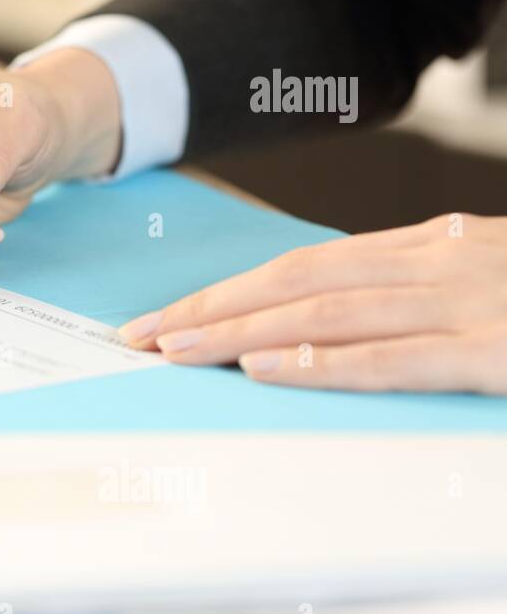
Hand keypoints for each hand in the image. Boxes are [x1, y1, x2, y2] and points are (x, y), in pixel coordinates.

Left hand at [119, 214, 506, 393]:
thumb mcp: (487, 279)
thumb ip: (416, 290)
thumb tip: (331, 317)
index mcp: (431, 245)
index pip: (304, 267)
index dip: (228, 292)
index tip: (167, 317)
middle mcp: (437, 263)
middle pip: (297, 283)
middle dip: (210, 309)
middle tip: (142, 336)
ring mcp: (463, 304)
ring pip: (326, 314)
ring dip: (239, 332)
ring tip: (175, 351)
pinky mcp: (495, 353)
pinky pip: (393, 358)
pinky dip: (321, 363)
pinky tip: (262, 368)